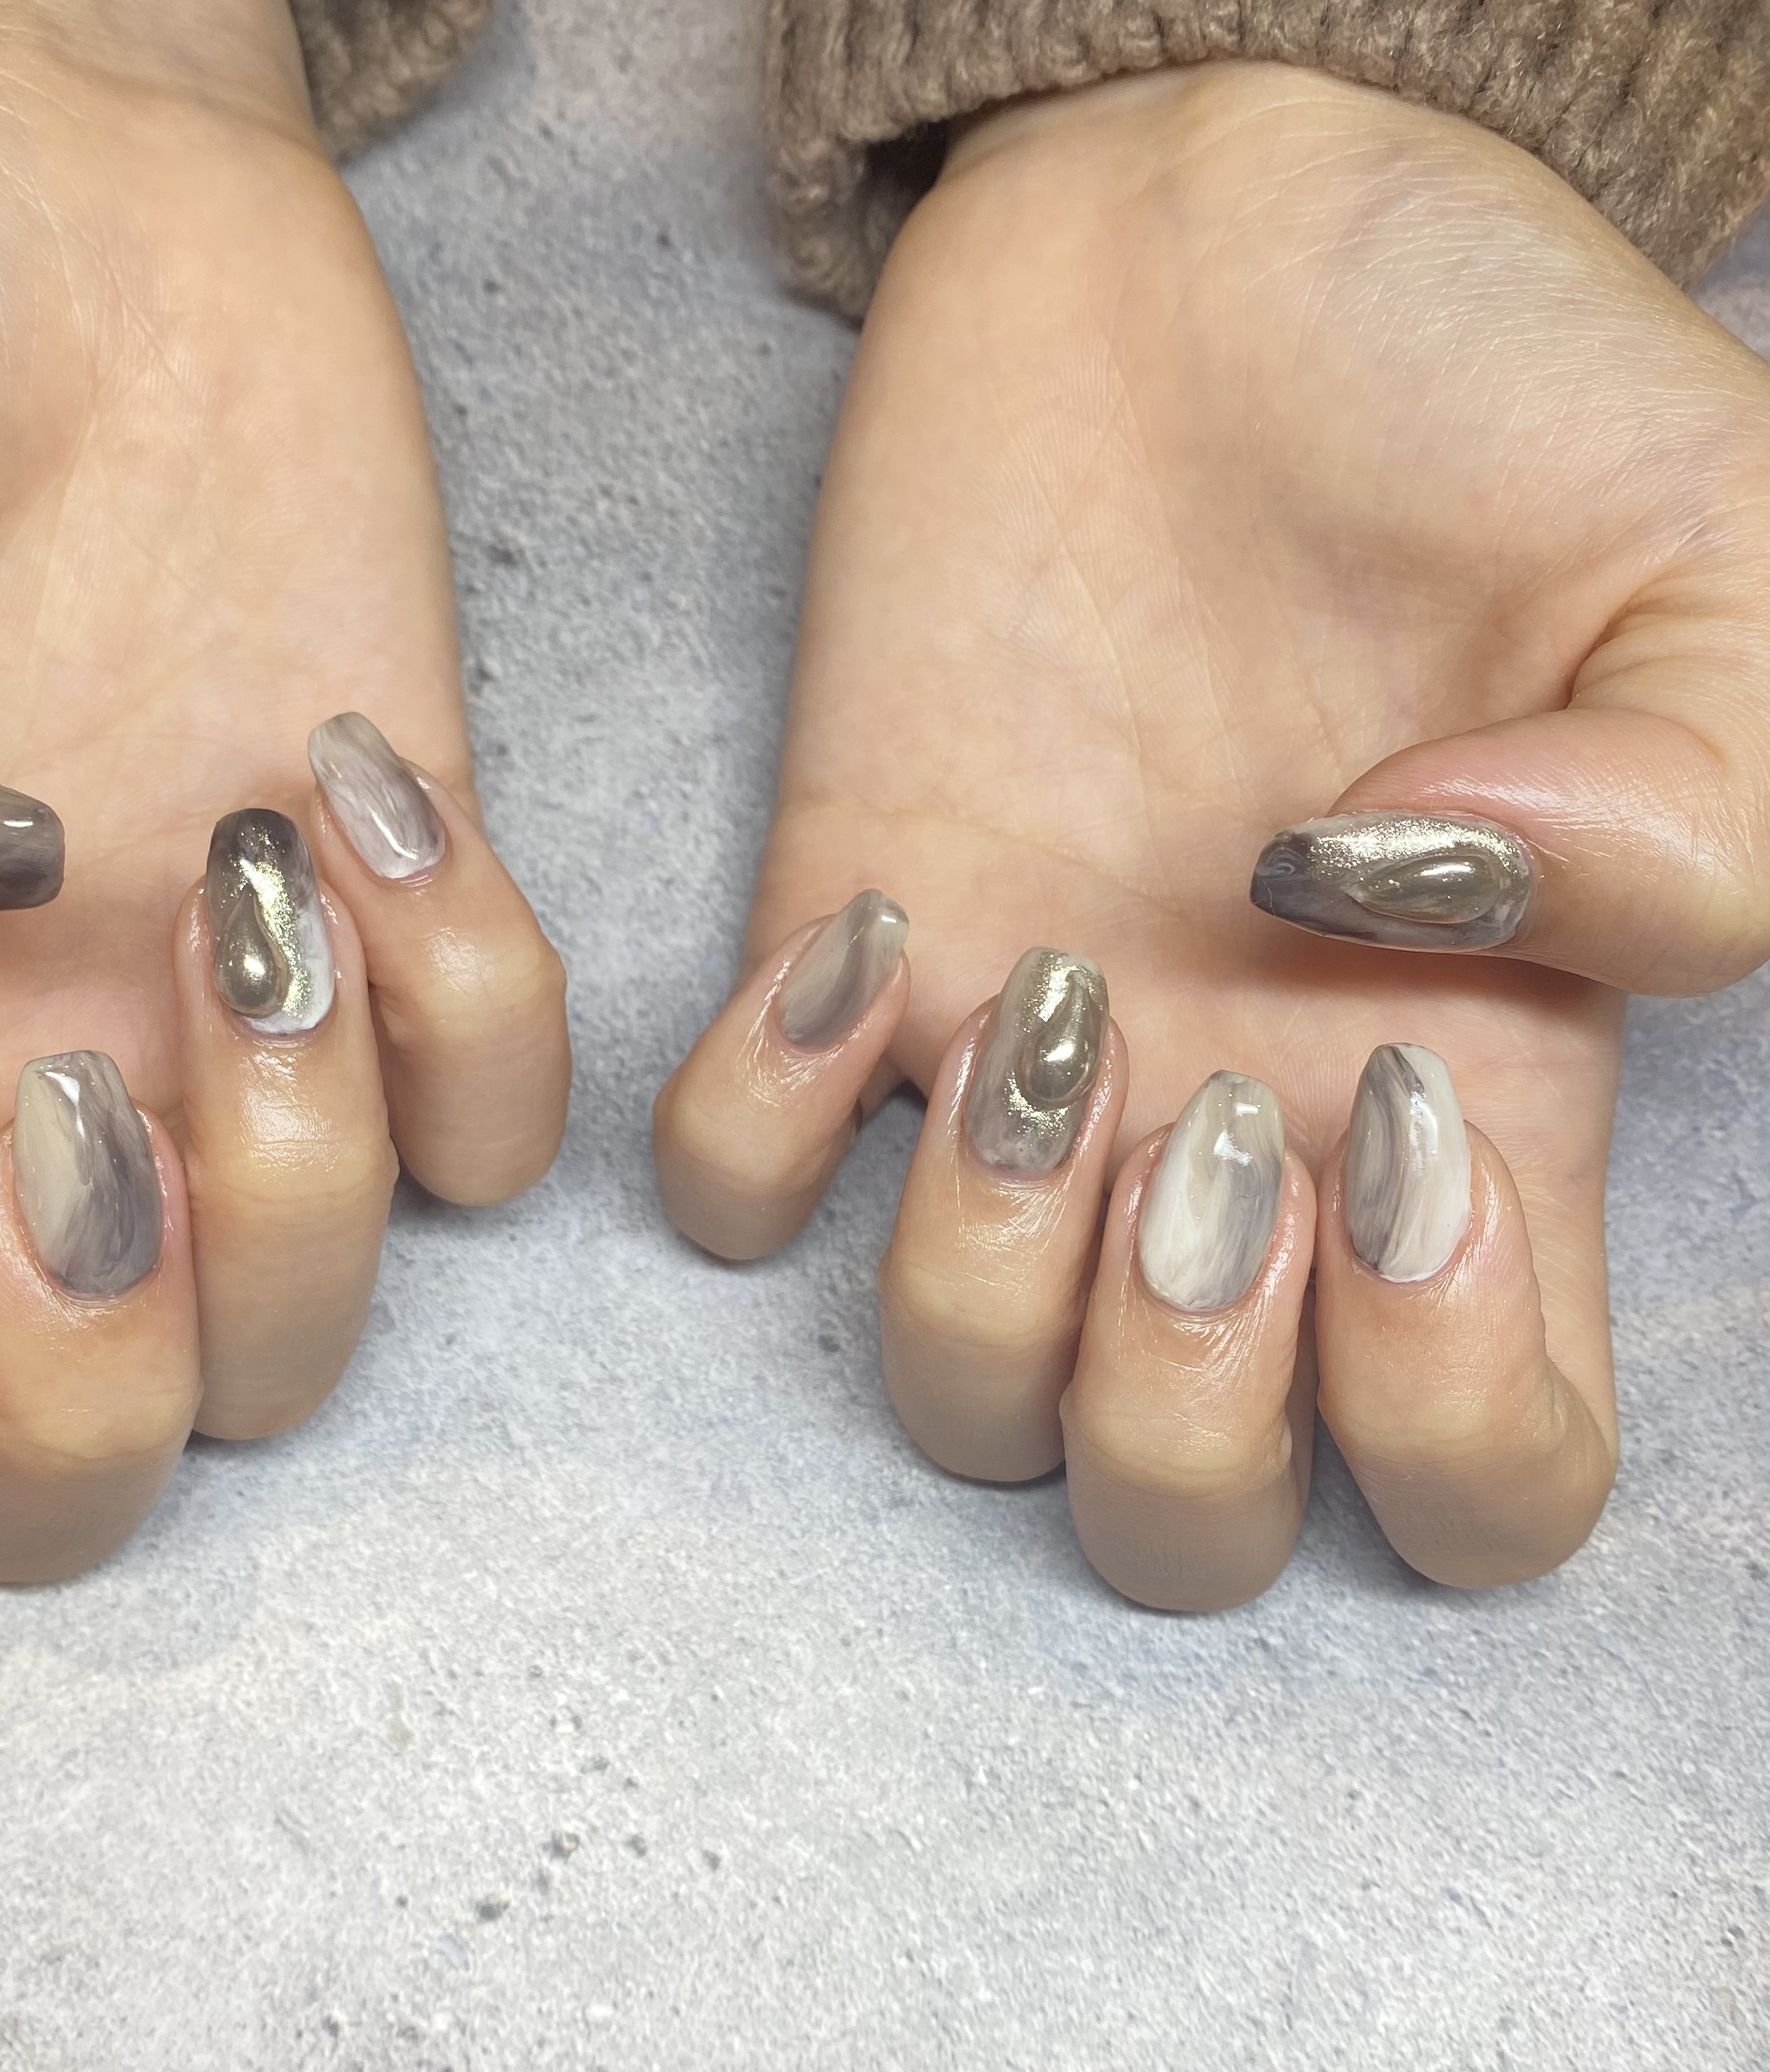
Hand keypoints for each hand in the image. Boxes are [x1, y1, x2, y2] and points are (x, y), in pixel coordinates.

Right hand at [0, 0, 567, 1577]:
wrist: (59, 196)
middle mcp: (9, 1111)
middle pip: (70, 1484)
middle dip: (95, 1369)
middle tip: (83, 1097)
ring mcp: (221, 1045)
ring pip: (298, 1352)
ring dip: (301, 1172)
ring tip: (240, 878)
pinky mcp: (408, 937)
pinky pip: (501, 1140)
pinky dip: (471, 1009)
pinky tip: (353, 789)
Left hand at [656, 63, 1769, 1608]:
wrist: (1209, 233)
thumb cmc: (1474, 374)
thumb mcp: (1709, 551)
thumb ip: (1703, 805)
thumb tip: (1441, 905)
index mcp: (1466, 1107)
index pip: (1474, 1477)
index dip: (1444, 1415)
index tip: (1407, 1127)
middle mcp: (1228, 1136)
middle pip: (1173, 1512)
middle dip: (1176, 1405)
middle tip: (1209, 1129)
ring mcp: (1018, 1067)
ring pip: (950, 1399)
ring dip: (973, 1274)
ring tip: (1035, 1009)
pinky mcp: (841, 946)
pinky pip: (726, 1190)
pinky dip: (754, 1131)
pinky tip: (866, 943)